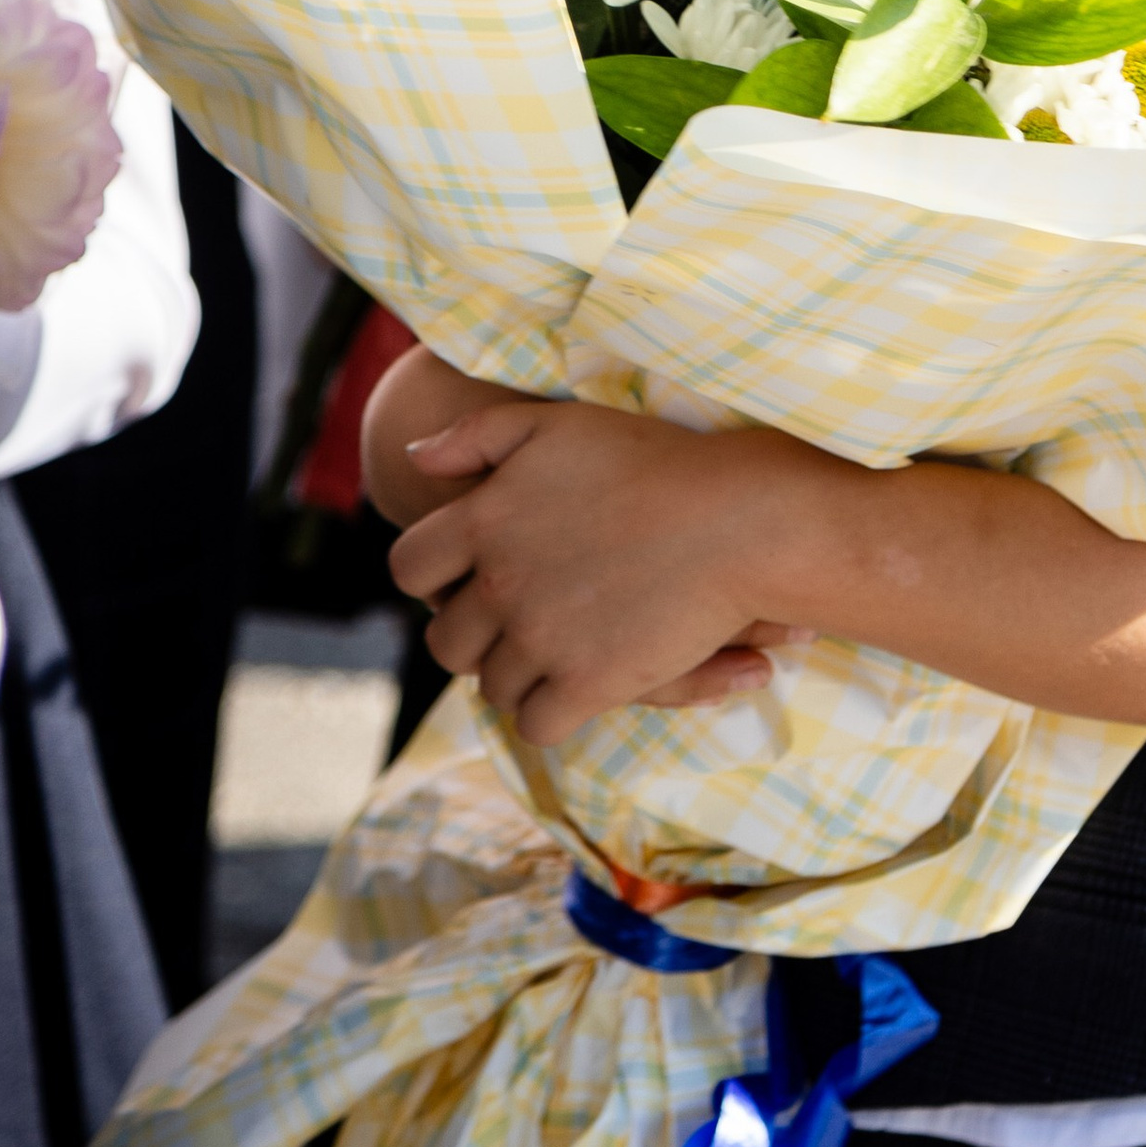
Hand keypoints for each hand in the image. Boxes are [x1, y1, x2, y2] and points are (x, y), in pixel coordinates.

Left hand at [388, 400, 804, 739]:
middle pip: (447, 640)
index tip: (465, 578)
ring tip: (554, 653)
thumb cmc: (653, 459)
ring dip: (516, 674)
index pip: (409, 568)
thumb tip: (413, 458)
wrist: (737, 516)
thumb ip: (476, 435)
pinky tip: (578, 688)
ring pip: (492, 685)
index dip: (432, 577)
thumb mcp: (555, 423)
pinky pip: (536, 723)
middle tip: (516, 622)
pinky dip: (550, 713)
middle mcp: (500, 585)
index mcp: (484, 520)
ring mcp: (541, 640)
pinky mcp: (586, 685)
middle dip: (475, 635)